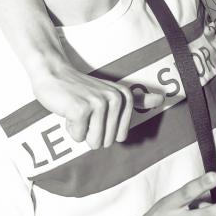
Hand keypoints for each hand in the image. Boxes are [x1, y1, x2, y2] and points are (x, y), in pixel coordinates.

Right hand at [31, 60, 162, 148]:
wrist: (53, 73)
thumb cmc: (81, 87)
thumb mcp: (112, 91)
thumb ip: (137, 97)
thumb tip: (162, 99)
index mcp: (125, 97)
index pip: (119, 137)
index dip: (102, 129)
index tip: (95, 111)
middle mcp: (116, 99)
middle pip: (105, 142)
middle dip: (90, 131)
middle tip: (84, 110)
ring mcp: (99, 104)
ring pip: (93, 142)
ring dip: (80, 130)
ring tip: (77, 111)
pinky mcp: (81, 110)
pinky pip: (78, 137)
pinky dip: (70, 127)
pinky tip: (68, 110)